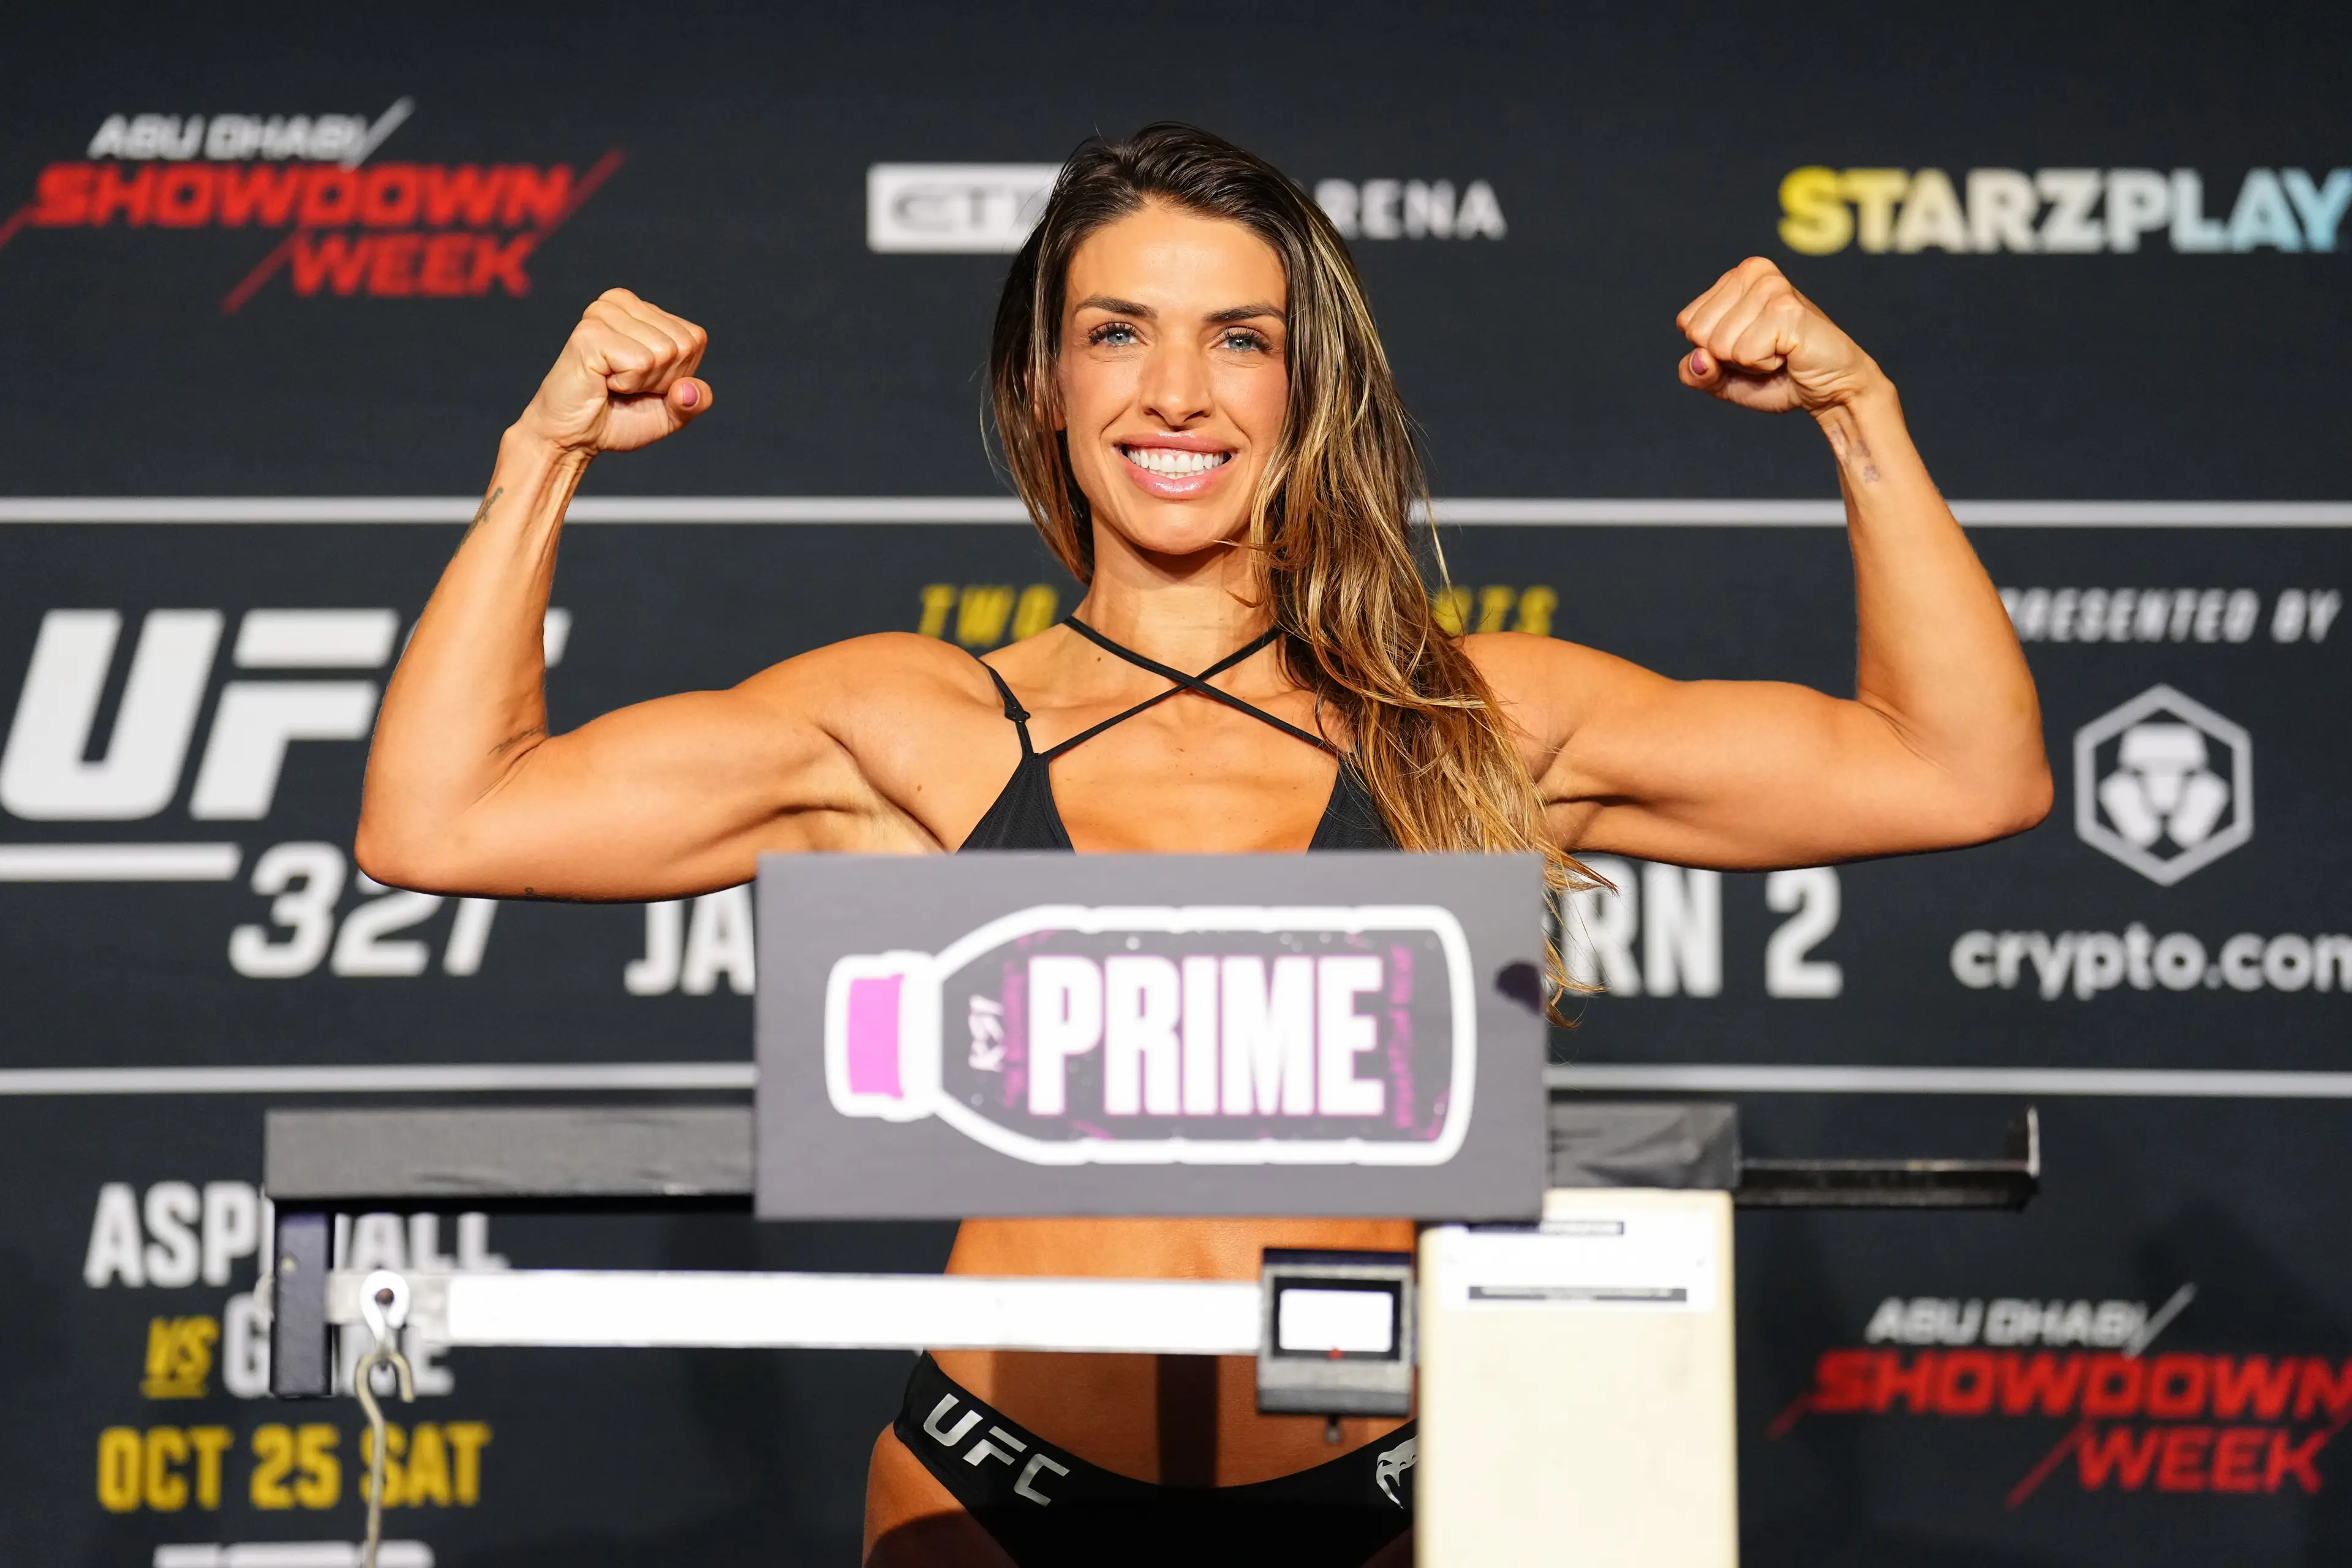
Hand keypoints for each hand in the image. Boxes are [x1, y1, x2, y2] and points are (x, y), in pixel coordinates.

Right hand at [514, 288, 712, 453]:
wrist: (573, 438)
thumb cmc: (617, 418)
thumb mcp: (671, 413)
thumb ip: (696, 400)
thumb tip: (691, 390)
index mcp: (644, 311)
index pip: (695, 339)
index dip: (678, 375)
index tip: (644, 383)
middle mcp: (622, 303)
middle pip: (682, 345)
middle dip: (662, 379)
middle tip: (626, 386)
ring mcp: (603, 314)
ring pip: (664, 352)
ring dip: (642, 382)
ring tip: (612, 383)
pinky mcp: (590, 333)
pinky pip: (641, 362)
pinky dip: (627, 383)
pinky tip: (603, 382)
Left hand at [1675, 258, 1880, 413]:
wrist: (1830, 389)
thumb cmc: (1779, 377)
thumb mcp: (1724, 379)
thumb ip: (1696, 372)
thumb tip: (1697, 359)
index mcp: (1736, 276)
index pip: (1687, 323)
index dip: (1712, 350)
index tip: (1748, 346)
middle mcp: (1753, 271)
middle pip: (1698, 333)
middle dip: (1727, 357)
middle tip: (1765, 351)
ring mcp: (1772, 287)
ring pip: (1719, 344)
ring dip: (1748, 362)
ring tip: (1778, 352)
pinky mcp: (1786, 309)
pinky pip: (1743, 354)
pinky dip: (1763, 365)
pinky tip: (1788, 355)